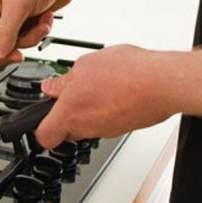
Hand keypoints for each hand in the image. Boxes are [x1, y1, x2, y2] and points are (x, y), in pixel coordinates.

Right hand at [0, 0, 76, 64]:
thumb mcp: (19, 4)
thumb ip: (6, 33)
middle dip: (7, 49)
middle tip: (18, 53)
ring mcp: (10, 18)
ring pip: (10, 45)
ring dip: (28, 39)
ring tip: (38, 24)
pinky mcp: (25, 22)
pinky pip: (26, 40)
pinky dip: (38, 33)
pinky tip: (45, 19)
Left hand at [35, 45, 173, 147]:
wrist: (163, 83)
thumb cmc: (126, 73)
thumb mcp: (84, 65)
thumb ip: (63, 80)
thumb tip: (52, 87)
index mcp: (70, 114)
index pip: (43, 137)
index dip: (39, 128)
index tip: (40, 117)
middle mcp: (87, 127)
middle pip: (66, 130)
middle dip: (67, 112)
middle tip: (73, 92)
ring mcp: (107, 130)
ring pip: (88, 124)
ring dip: (89, 108)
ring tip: (99, 85)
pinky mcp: (124, 128)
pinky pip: (108, 120)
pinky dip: (108, 108)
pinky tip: (116, 89)